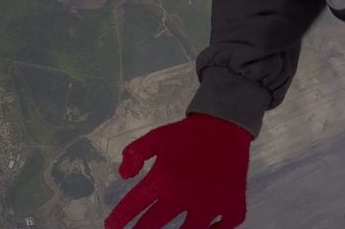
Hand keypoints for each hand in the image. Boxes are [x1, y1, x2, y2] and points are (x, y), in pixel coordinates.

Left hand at [105, 113, 252, 228]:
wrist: (223, 125)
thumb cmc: (187, 134)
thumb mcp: (156, 137)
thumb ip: (134, 153)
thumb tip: (123, 176)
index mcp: (165, 177)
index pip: (135, 205)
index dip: (120, 218)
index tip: (111, 226)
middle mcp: (186, 195)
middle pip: (155, 224)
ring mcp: (211, 204)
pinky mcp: (233, 206)